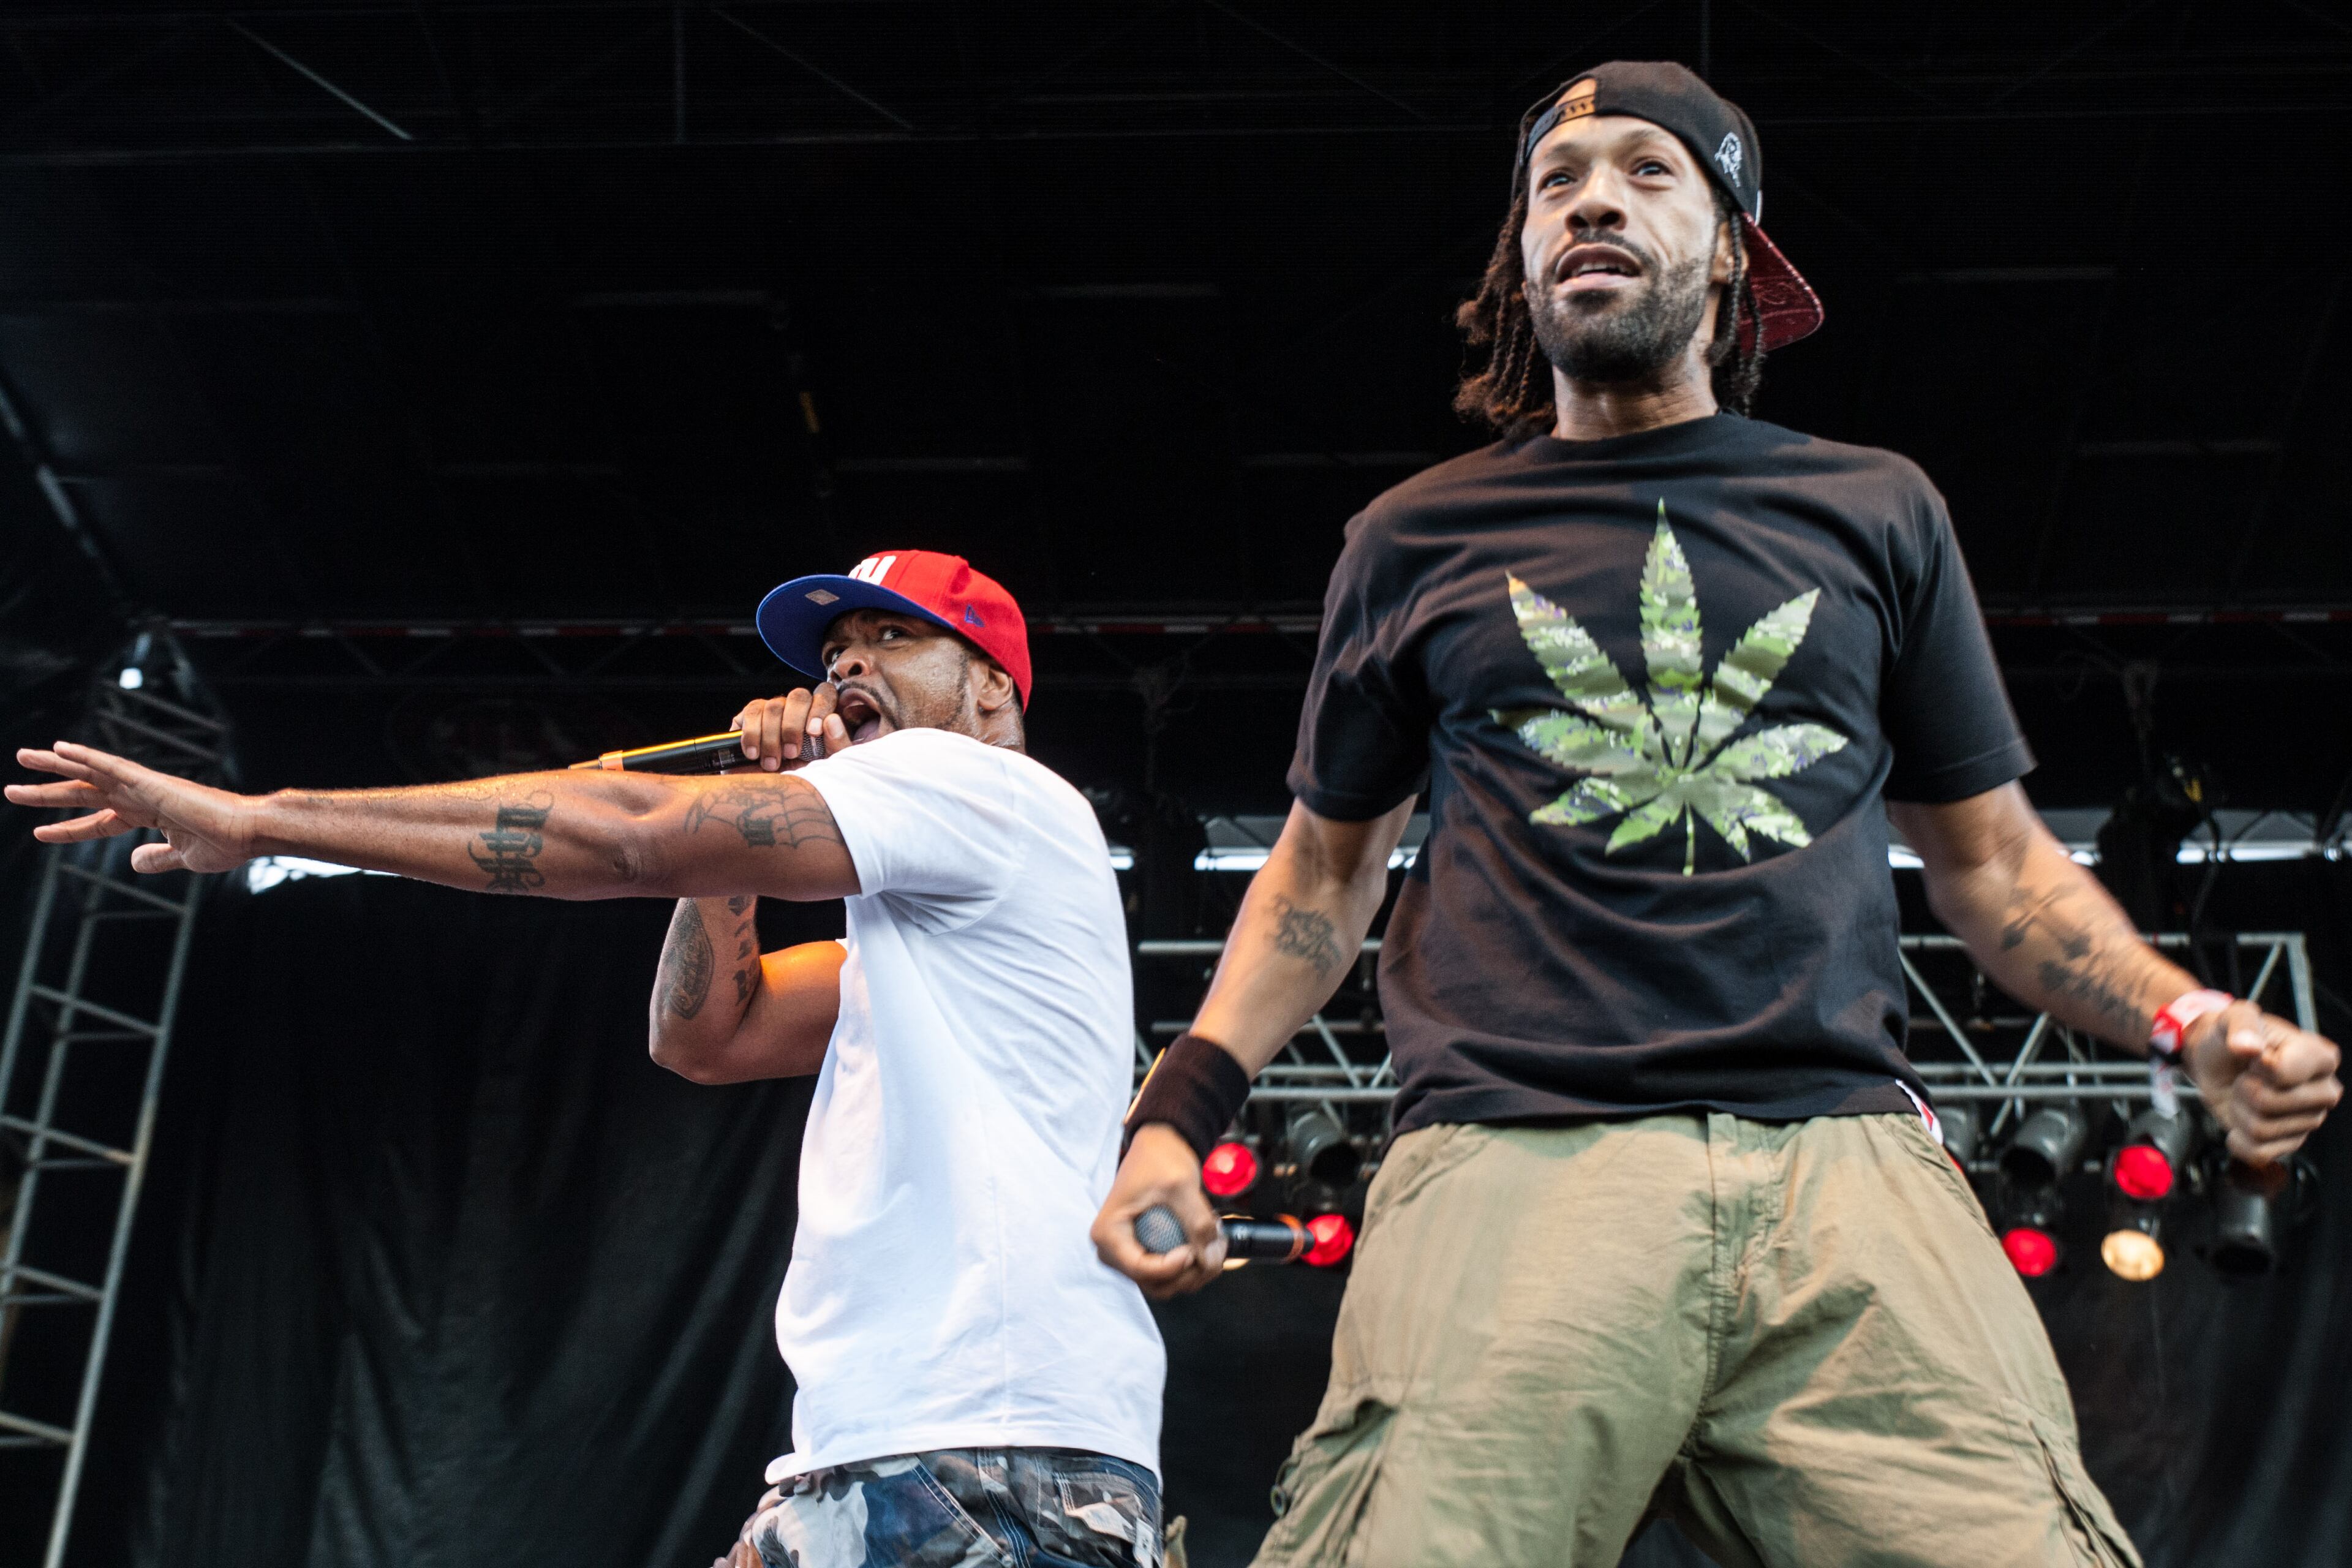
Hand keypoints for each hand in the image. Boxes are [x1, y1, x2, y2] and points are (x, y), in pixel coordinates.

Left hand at [8, 741, 259, 873]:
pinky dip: (85, 757)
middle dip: (47, 791)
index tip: (40, 833)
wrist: (247, 833)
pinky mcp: (150, 782)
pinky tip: (60, 749)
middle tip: (11, 789)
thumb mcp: (183, 858)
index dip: (68, 829)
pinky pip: (111, 765)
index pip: (98, 820)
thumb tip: (132, 862)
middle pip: (84, 793)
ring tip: (23, 757)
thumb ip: (156, 858)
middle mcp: (140, 796)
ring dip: (54, 766)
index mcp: (147, 814)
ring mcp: (143, 787)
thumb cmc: (225, 845)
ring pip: (90, 773)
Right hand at [730, 683, 845, 771]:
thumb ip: (837, 744)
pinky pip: (751, 712)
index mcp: (820, 714)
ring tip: (773, 763)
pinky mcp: (749, 716)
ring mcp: (772, 709)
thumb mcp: (829, 766)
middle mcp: (797, 707)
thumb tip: (832, 720)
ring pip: (773, 705)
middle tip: (791, 753)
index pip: (825, 692)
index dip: (820, 708)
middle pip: (798, 696)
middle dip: (794, 726)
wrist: (775, 794)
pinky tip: (754, 754)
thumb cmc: (806, 777)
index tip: (814, 733)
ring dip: (772, 737)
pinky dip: (752, 735)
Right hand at [1090, 1123, 1227, 1298]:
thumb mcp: (1181, 1186)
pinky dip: (1193, 1265)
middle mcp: (1112, 1250)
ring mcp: (1129, 1253)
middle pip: (1155, 1283)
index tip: (1195, 1249)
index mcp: (1108, 1233)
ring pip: (1166, 1284)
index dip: (1174, 1267)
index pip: (1141, 1269)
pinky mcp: (1145, 1252)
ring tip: (1215, 1241)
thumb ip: (1196, 1222)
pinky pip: (1170, 1273)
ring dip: (1196, 1271)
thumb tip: (1208, 1259)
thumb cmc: (1160, 1159)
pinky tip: (1208, 1241)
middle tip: (1215, 1247)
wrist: (1159, 1146)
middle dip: (1190, 1273)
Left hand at [2181, 1001, 2342, 1164]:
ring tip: (2244, 1093)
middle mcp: (2324, 1091)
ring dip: (2239, 1111)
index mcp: (2321, 1057)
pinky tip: (2240, 1121)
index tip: (2254, 1056)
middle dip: (2245, 1089)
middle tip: (2246, 1076)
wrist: (2215, 1061)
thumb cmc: (2231, 1037)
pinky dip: (2239, 1140)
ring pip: (2261, 1130)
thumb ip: (2241, 1024)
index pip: (2283, 1073)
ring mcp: (2310, 1119)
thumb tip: (2248, 1047)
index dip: (2256, 1066)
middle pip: (2270, 1104)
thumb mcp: (2232, 1017)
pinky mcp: (2291, 1142)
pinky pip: (2260, 1153)